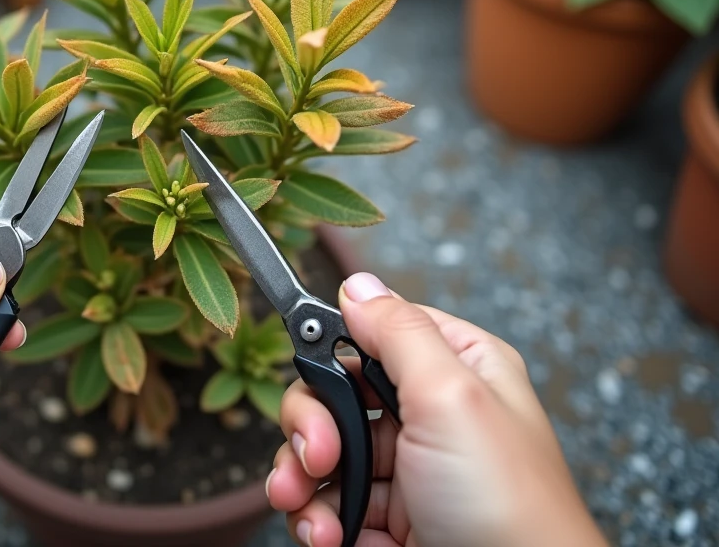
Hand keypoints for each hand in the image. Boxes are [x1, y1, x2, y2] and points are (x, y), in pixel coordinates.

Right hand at [266, 272, 605, 546]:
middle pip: (334, 394)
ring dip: (300, 479)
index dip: (334, 351)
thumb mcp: (451, 397)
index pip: (373, 332)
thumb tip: (356, 284)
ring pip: (321, 453)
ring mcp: (407, 471)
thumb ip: (399, 333)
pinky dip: (315, 521)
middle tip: (315, 457)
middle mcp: (430, 416)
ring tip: (306, 509)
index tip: (311, 372)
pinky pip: (326, 505)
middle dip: (308, 426)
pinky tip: (328, 537)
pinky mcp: (387, 522)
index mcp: (457, 369)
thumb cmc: (505, 504)